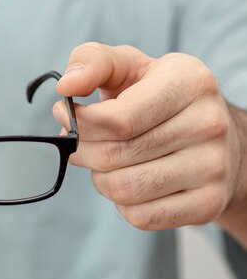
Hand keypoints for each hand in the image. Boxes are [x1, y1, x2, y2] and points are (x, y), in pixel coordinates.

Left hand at [52, 42, 244, 232]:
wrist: (208, 128)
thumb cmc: (154, 91)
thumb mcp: (127, 64)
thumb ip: (92, 61)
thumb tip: (66, 86)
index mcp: (189, 81)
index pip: (120, 119)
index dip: (81, 123)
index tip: (64, 114)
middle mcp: (208, 123)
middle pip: (116, 155)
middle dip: (82, 150)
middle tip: (77, 142)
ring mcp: (213, 166)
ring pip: (125, 189)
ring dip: (99, 178)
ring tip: (102, 160)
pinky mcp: (209, 203)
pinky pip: (141, 217)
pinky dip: (121, 203)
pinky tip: (126, 178)